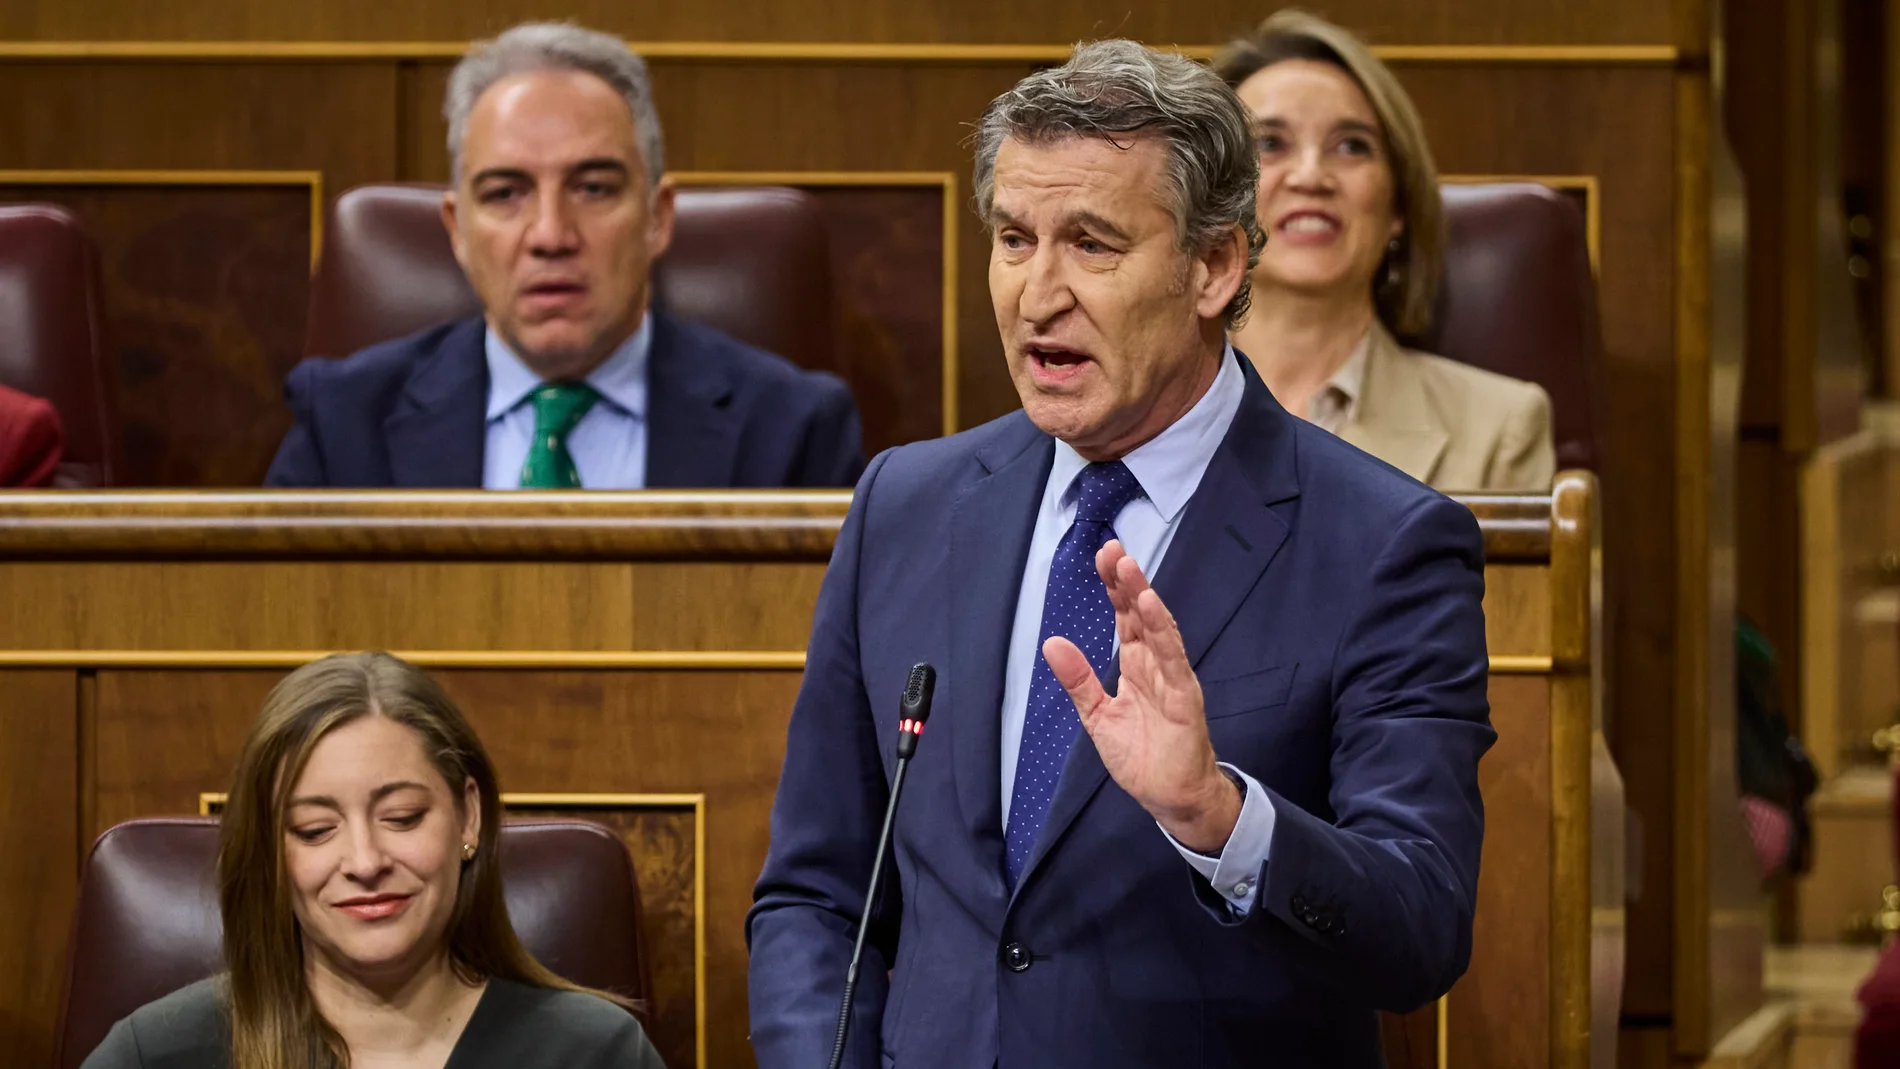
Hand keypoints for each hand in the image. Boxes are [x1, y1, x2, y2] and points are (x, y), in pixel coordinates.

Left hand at [1042, 540, 1240, 852]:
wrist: (1171, 797)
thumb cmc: (1142, 756)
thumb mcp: (1097, 716)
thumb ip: (1078, 680)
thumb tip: (1052, 643)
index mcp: (1136, 666)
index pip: (1124, 618)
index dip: (1114, 588)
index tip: (1102, 556)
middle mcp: (1155, 665)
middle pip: (1140, 615)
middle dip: (1126, 582)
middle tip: (1112, 549)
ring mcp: (1172, 678)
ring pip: (1158, 629)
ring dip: (1144, 597)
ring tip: (1128, 568)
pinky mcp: (1183, 696)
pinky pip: (1172, 658)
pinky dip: (1162, 631)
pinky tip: (1151, 607)